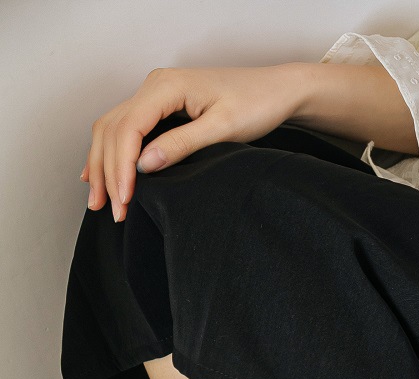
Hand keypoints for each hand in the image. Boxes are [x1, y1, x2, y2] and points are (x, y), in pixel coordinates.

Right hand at [79, 63, 308, 222]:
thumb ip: (182, 144)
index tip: (124, 199)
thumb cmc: (256, 104)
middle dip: (107, 172)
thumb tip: (145, 165)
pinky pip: (124, 127)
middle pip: (113, 129)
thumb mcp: (222, 128)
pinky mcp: (161, 104)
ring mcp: (155, 93)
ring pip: (112, 128)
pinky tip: (100, 173)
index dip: (121, 167)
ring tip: (98, 201)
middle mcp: (154, 85)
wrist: (276, 90)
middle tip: (111, 210)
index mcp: (166, 86)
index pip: (128, 129)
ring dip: (102, 164)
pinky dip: (111, 151)